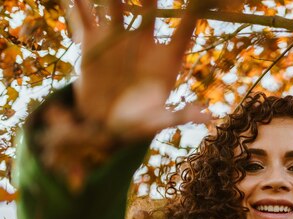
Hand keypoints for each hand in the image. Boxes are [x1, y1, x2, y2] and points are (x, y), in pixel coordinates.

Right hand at [65, 0, 212, 138]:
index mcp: (166, 58)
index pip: (183, 31)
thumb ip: (181, 116)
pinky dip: (76, 4)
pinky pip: (82, 19)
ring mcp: (118, 39)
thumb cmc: (139, 122)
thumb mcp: (159, 120)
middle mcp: (144, 43)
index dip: (192, 13)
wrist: (104, 124)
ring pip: (116, 7)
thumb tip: (208, 117)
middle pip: (150, 10)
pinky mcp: (91, 42)